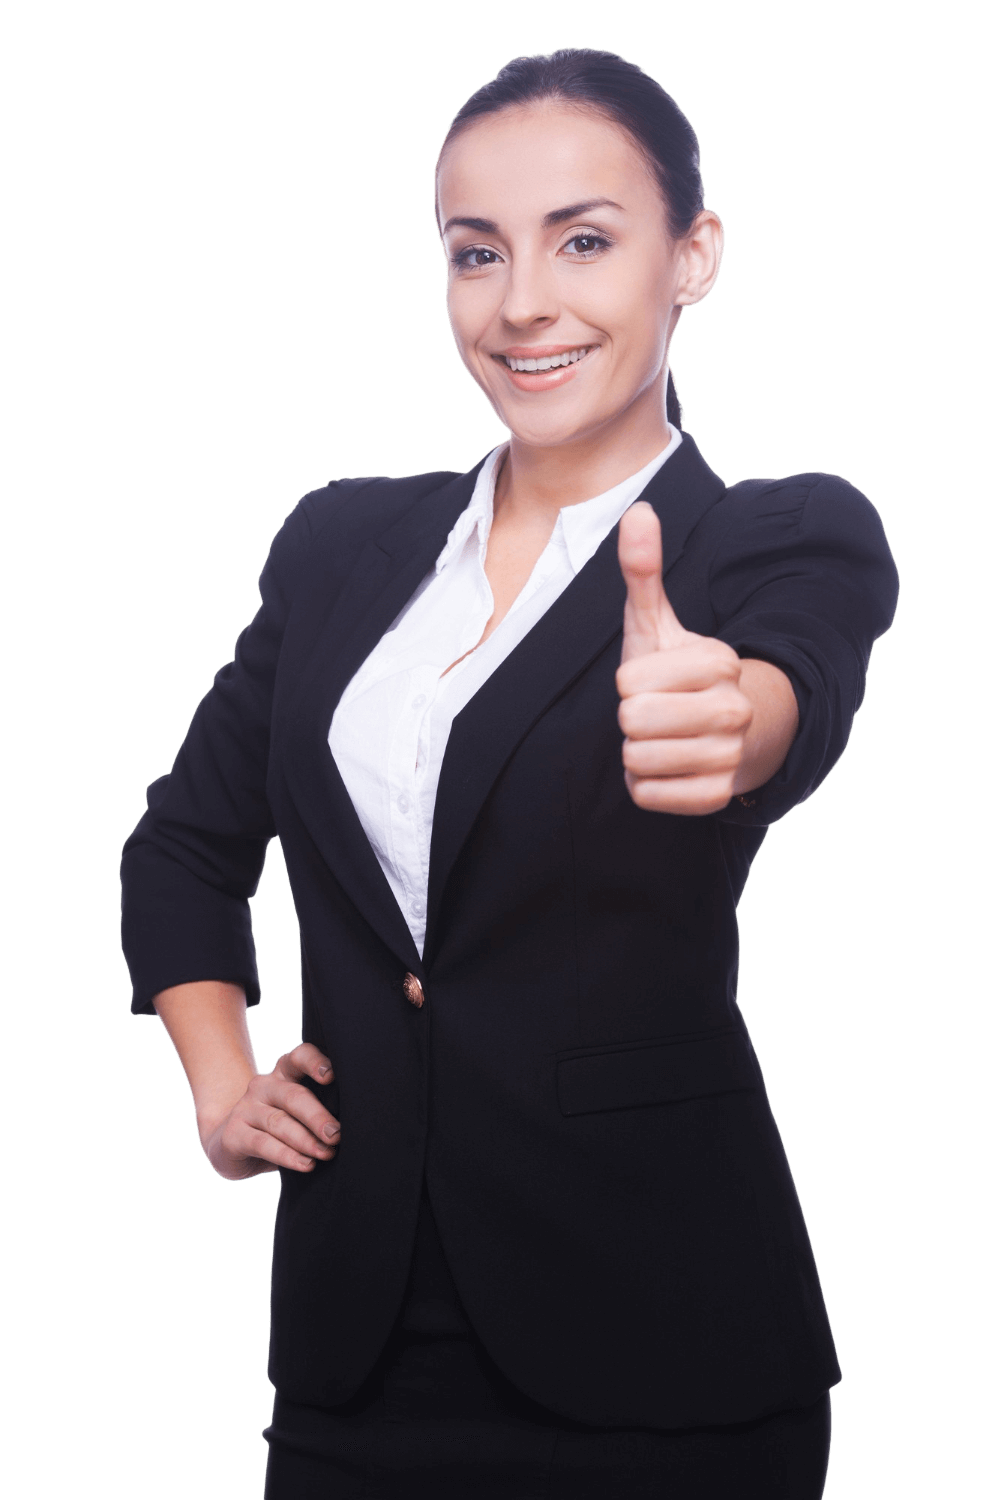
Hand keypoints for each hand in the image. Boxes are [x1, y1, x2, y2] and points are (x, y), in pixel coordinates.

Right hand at [199, 1043, 340, 1180]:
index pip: (300, 1057)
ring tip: (326, 1153)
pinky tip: (305, 1164)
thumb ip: (319, 1111)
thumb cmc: (278, 1126)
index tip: (331, 1075)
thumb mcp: (297, 1113)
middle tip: (336, 1134)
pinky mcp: (233, 1134)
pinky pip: (263, 1144)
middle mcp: (264, 1085)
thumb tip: (356, 1125)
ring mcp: (246, 1108)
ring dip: (306, 1140)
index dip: (315, 1062)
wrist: (228, 1142)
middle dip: (318, 1116)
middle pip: (294, 1096)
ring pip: (280, 1122)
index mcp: (284, 1073)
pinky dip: (287, 1156)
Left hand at [616, 501, 751, 815]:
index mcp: (719, 661)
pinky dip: (645, 785)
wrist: (732, 735)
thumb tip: (638, 511)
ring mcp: (729, 755)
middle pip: (632, 720)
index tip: (655, 680)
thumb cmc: (680, 675)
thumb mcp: (659, 623)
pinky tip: (667, 767)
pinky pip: (647, 794)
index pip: (629, 680)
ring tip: (661, 738)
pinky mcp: (716, 796)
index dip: (628, 682)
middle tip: (654, 713)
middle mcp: (733, 709)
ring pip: (638, 759)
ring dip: (636, 752)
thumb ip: (644, 571)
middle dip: (630, 718)